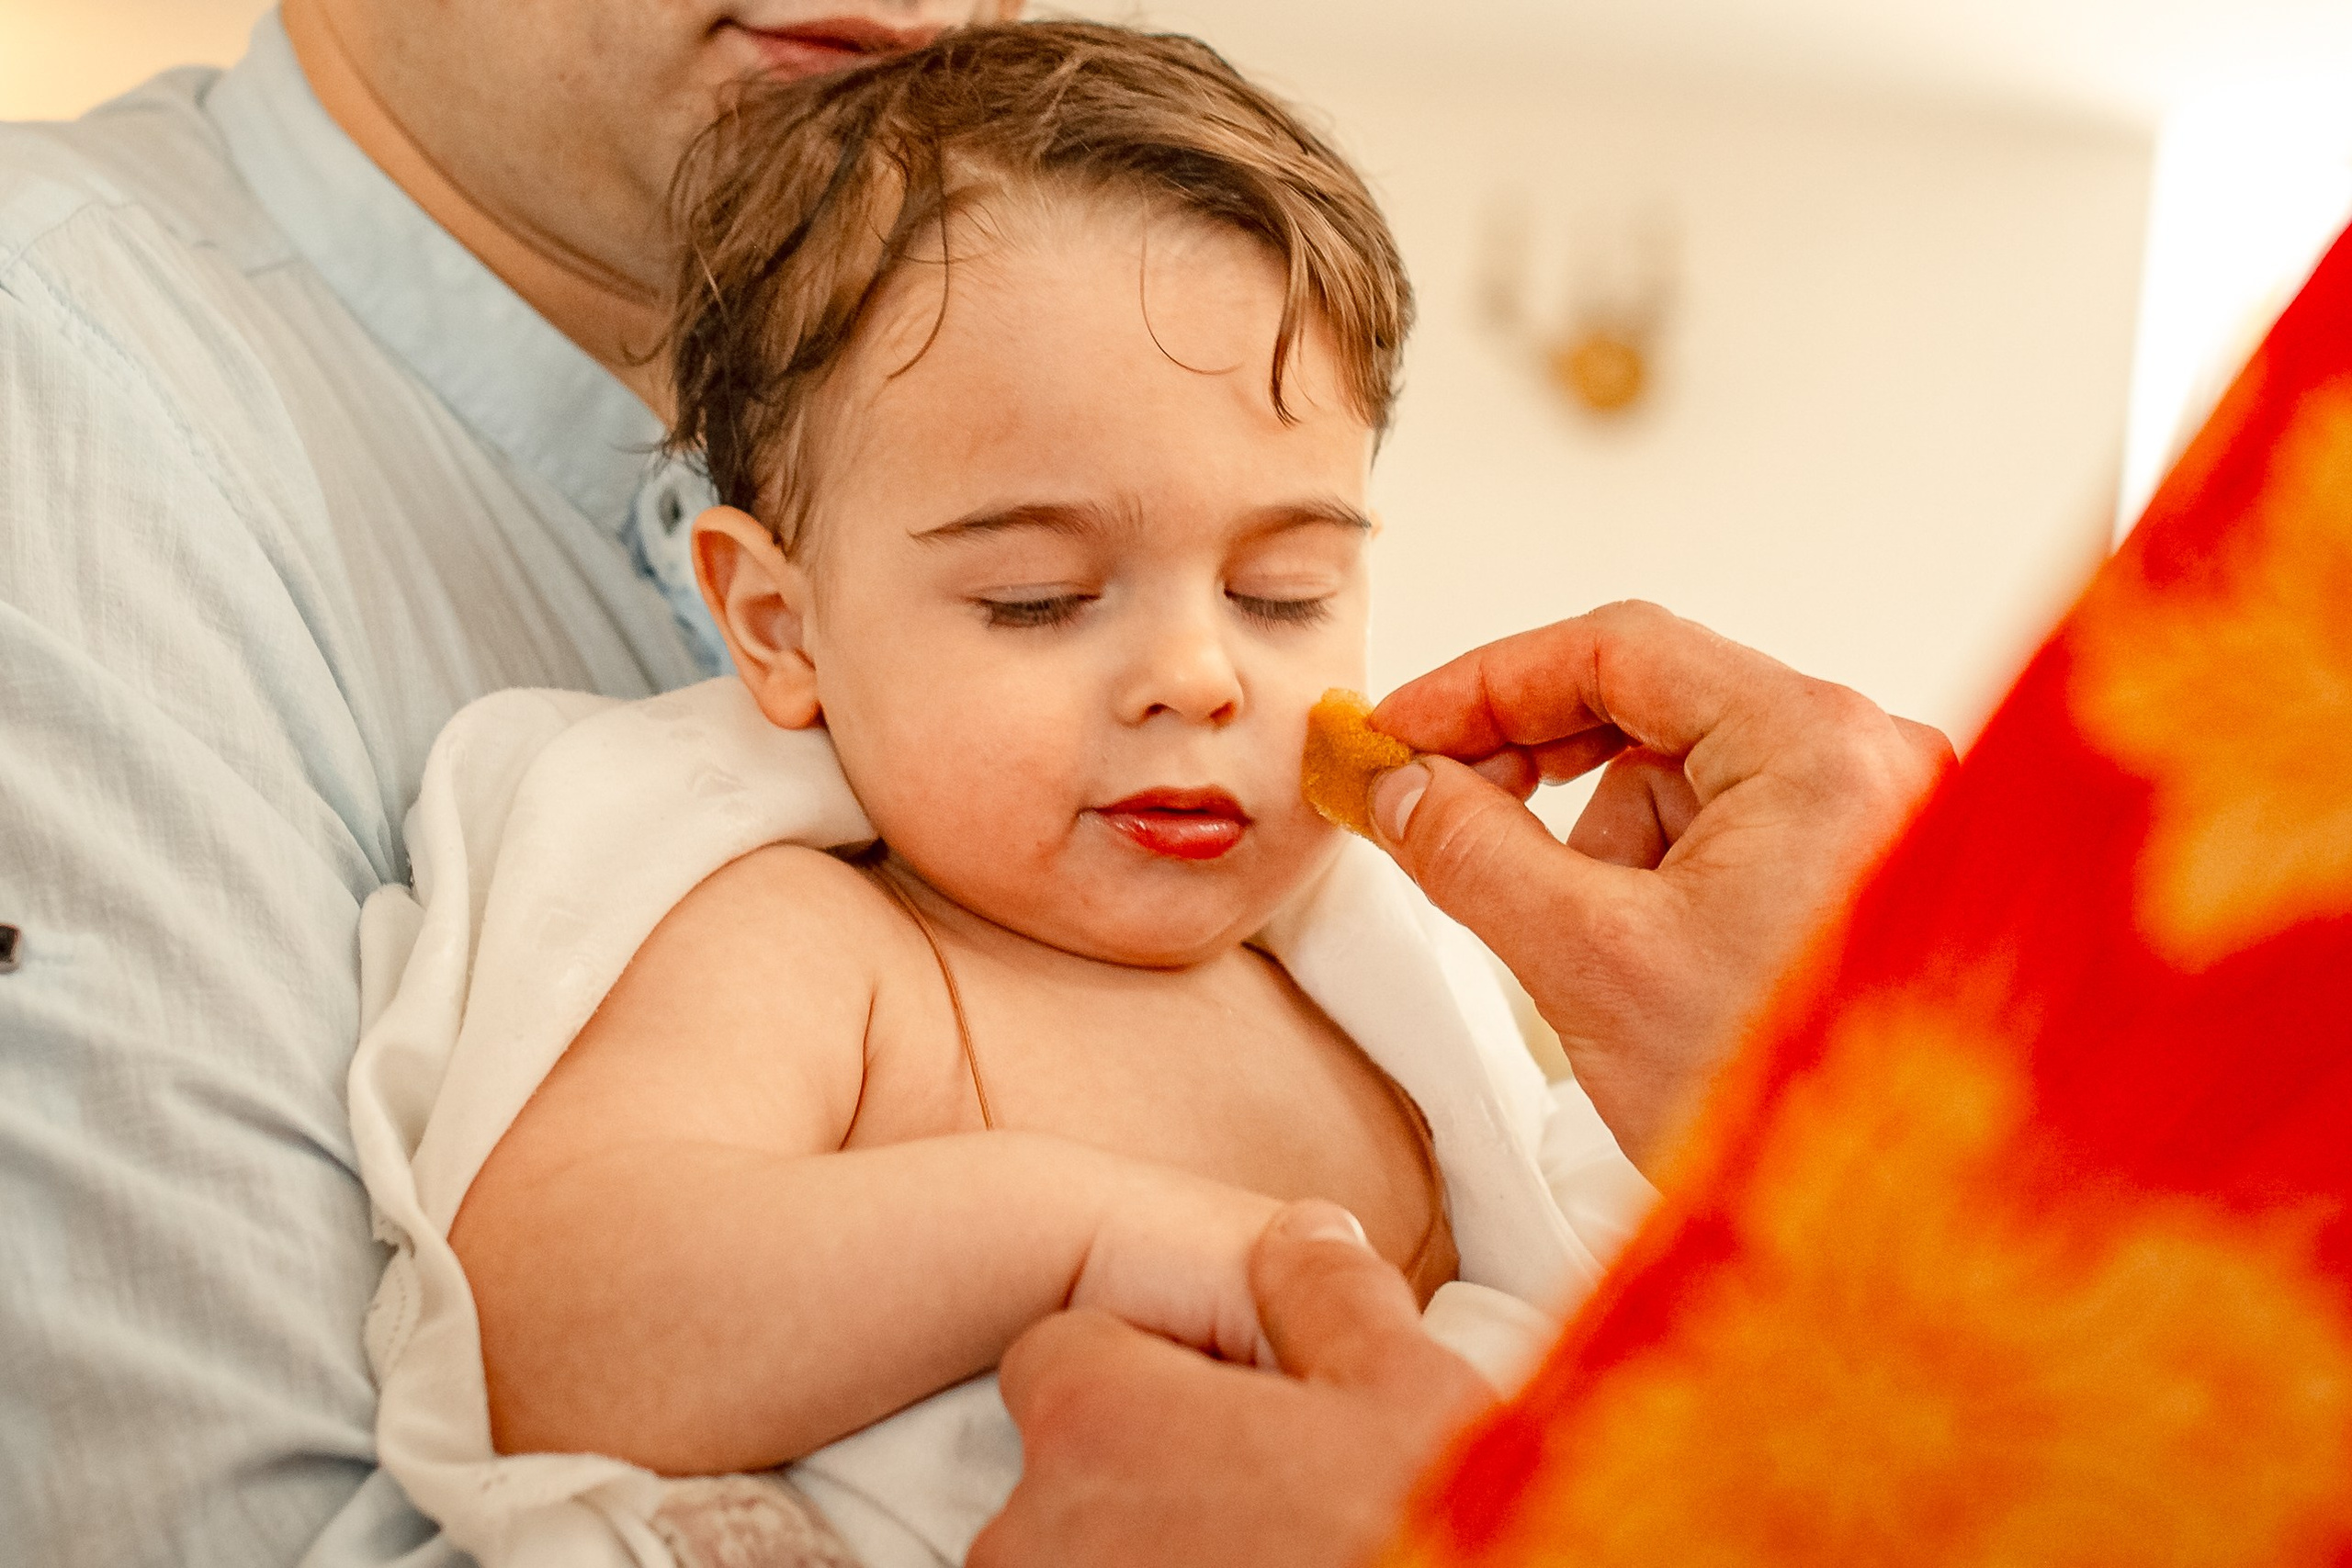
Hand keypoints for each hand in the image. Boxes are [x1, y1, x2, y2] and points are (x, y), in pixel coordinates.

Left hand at [973, 1201, 1492, 1567]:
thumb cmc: (1426, 1537)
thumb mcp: (1407, 1390)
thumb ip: (1329, 1294)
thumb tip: (1307, 1233)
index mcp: (1100, 1421)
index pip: (1064, 1355)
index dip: (1146, 1373)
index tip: (1216, 1408)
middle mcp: (1040, 1533)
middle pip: (1067, 1476)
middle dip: (1146, 1482)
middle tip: (1260, 1504)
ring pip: (1081, 1562)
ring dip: (1147, 1558)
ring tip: (1265, 1558)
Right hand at [1367, 601, 1952, 1171]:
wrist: (1893, 1254)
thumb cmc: (1784, 1112)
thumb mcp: (1590, 966)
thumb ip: (1473, 852)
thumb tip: (1400, 789)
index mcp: (1821, 747)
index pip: (1620, 651)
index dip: (1484, 684)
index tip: (1400, 731)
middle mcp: (1872, 764)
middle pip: (1657, 707)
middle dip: (1539, 768)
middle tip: (1438, 809)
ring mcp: (1886, 823)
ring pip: (1690, 782)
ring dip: (1608, 848)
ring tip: (1599, 962)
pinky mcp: (1876, 883)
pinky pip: (1736, 838)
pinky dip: (1664, 887)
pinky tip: (1654, 975)